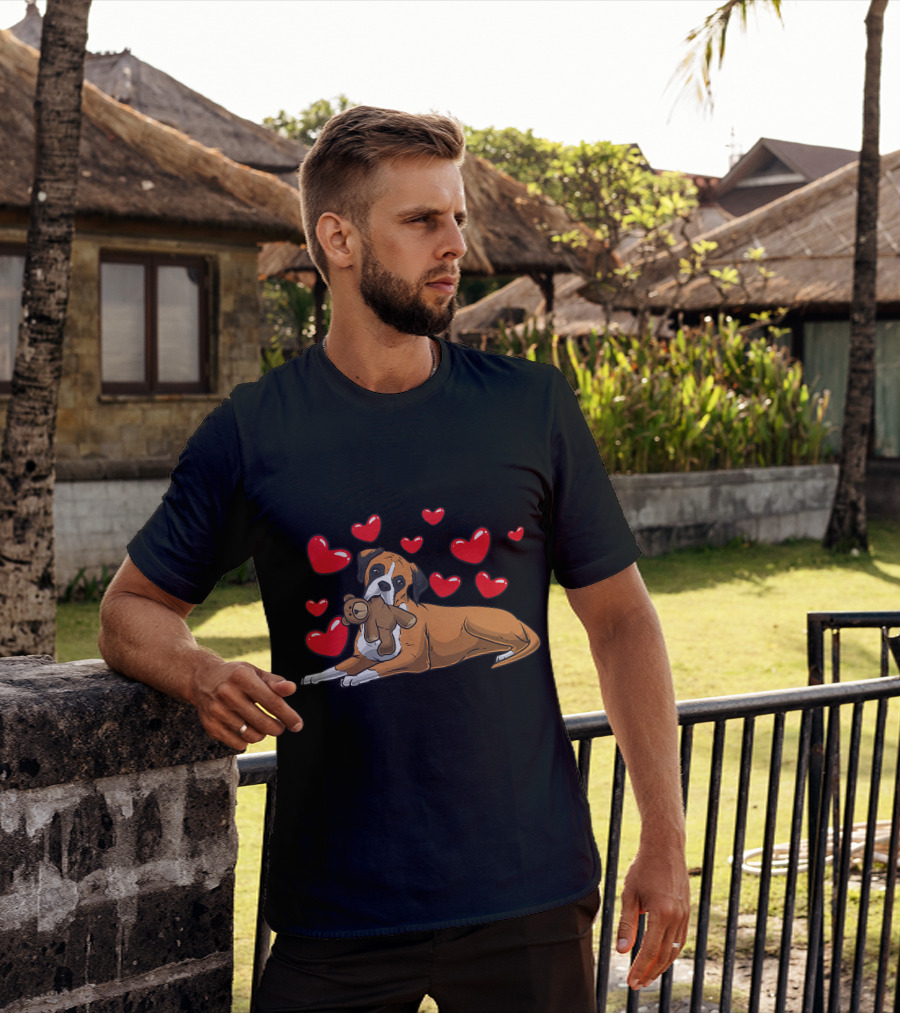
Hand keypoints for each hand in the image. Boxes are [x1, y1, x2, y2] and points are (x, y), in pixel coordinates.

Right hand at [187, 659, 301, 750]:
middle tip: (279, 726)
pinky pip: (238, 744)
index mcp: (242, 678)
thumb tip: (291, 689)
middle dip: (277, 728)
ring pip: (252, 736)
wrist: (201, 679)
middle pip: (263, 723)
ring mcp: (217, 712)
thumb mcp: (255, 672)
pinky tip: (246, 728)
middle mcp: (227, 694)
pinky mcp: (211, 726)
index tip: (297, 724)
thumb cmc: (234, 676)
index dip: (288, 716)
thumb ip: (274, 682)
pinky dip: (247, 740)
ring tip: (261, 724)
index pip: (272, 702)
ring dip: (262, 734)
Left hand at [616, 843, 690, 989]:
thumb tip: (622, 951)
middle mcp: (677, 916)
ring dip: (661, 965)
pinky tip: (660, 956)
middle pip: (664, 955)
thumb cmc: (644, 867)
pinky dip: (670, 951)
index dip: (640, 968)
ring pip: (675, 949)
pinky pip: (680, 938)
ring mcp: (684, 914)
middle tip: (637, 984)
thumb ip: (627, 924)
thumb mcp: (630, 894)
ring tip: (648, 975)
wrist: (665, 847)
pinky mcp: (686, 911)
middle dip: (650, 972)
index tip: (631, 981)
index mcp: (661, 913)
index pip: (650, 950)